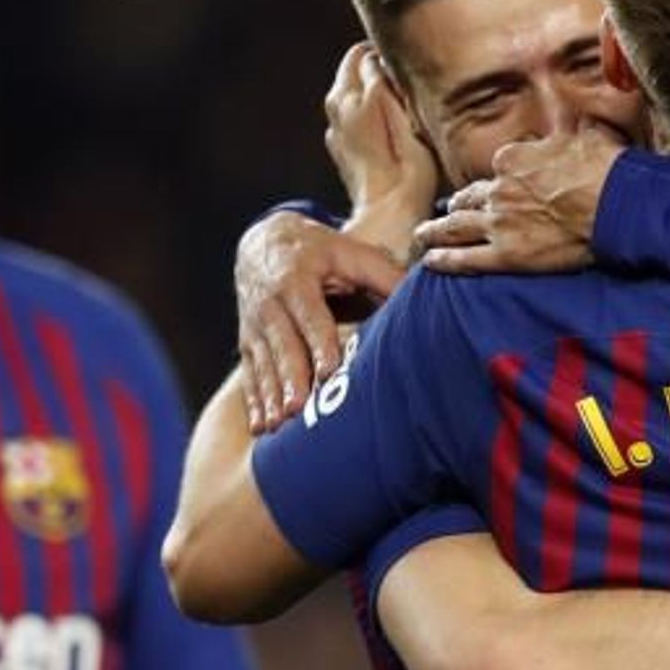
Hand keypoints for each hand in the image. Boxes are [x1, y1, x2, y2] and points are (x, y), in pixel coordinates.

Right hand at [233, 212, 405, 432]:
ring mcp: (255, 325)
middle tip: (298, 409)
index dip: (319, 344)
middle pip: (283, 346)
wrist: (264, 241)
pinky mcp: (247, 342)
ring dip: (270, 397)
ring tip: (279, 426)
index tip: (329, 372)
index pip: (310, 316)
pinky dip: (255, 402)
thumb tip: (422, 302)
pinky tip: (262, 428)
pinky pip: (250, 375)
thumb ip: (384, 276)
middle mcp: (270, 304)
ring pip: (263, 365)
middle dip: (290, 379)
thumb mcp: (350, 252)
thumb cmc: (319, 251)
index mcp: (297, 280)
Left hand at [324, 42, 439, 245]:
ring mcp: (335, 127)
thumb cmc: (407, 172)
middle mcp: (338, 108)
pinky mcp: (337, 145)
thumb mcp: (407, 121)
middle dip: (371, 66)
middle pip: (350, 67)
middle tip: (401, 80)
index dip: (386, 56)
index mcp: (355, 98)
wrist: (387, 214)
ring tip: (395, 101)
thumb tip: (377, 61)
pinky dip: (360, 110)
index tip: (406, 66)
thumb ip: (387, 87)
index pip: (364, 54)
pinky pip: (346, 114)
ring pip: (345, 89)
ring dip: (366, 88)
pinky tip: (382, 125)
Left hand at [415, 124, 622, 274]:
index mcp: (514, 159)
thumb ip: (566, 127)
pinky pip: (467, 259)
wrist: (615, 206)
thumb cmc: (604, 170)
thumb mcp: (583, 136)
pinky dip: (446, 261)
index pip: (499, 168)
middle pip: (469, 198)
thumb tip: (568, 115)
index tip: (496, 182)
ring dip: (436, 231)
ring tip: (423, 235)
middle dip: (457, 204)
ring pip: (457, 227)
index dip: (498, 177)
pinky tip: (430, 262)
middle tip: (449, 208)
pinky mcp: (507, 255)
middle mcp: (499, 190)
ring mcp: (499, 223)